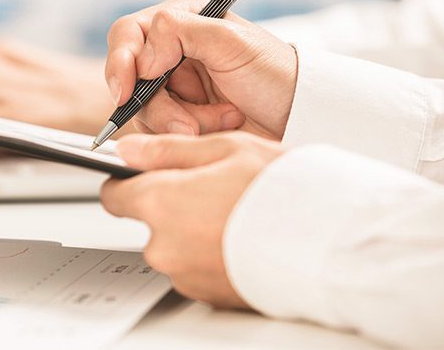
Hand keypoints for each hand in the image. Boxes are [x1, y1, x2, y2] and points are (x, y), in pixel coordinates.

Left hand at [100, 131, 282, 307]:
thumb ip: (168, 149)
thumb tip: (128, 150)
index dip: (128, 182)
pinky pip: (195, 269)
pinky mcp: (207, 296)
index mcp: (161, 203)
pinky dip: (210, 254)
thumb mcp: (225, 149)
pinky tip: (240, 238)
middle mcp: (165, 246)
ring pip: (174, 246)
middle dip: (171, 206)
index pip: (115, 196)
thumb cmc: (283, 191)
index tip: (141, 176)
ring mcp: (185, 276)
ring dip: (192, 231)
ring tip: (235, 215)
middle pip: (149, 222)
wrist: (328, 244)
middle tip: (213, 190)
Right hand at [105, 0, 297, 139]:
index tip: (127, 91)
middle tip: (187, 124)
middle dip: (158, 106)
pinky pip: (157, 132)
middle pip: (128, 80)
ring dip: (179, 121)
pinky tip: (215, 128)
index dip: (121, 62)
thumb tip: (142, 58)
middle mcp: (169, 54)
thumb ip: (180, 32)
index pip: (127, 35)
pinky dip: (185, 135)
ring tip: (221, 120)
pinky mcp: (176, 120)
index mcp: (179, 23)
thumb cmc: (274, 74)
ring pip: (142, 111)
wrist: (298, 117)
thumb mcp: (232, 42)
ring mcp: (171, 90)